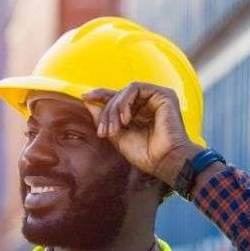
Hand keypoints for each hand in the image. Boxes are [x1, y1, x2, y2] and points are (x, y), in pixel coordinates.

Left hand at [83, 83, 203, 185]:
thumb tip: (87, 101)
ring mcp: (156, 98)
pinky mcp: (163, 94)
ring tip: (114, 128)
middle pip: (118, 96)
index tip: (85, 98)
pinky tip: (125, 119)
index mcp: (139, 113)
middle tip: (104, 131)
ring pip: (125, 91)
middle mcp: (148, 103)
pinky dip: (125, 102)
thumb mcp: (117, 136)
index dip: (101, 96)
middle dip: (106, 112)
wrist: (164, 162)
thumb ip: (104, 119)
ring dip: (114, 109)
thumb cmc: (145, 154)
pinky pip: (135, 88)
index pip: (118, 99)